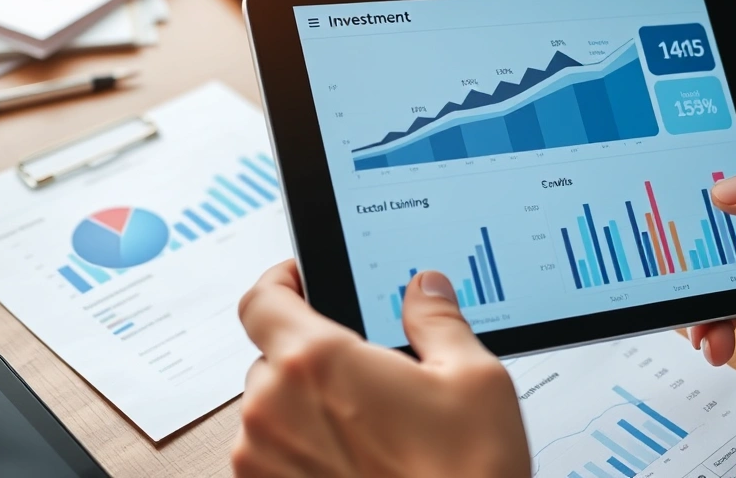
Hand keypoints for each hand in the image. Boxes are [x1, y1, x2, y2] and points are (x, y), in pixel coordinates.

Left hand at [233, 261, 529, 477]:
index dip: (280, 280)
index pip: (262, 299)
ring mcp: (263, 463)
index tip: (299, 278)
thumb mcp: (473, 379)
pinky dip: (302, 448)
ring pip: (271, 410)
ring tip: (370, 427)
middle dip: (313, 356)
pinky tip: (356, 461)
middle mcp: (274, 411)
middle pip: (272, 357)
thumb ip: (438, 319)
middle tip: (367, 371)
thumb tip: (425, 289)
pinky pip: (271, 455)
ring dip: (306, 407)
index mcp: (317, 363)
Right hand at [689, 95, 735, 364]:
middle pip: (720, 188)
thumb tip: (733, 189)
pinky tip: (718, 333)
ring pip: (723, 246)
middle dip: (689, 214)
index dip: (707, 127)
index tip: (669, 146)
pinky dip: (723, 315)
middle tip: (668, 234)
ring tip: (693, 304)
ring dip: (702, 276)